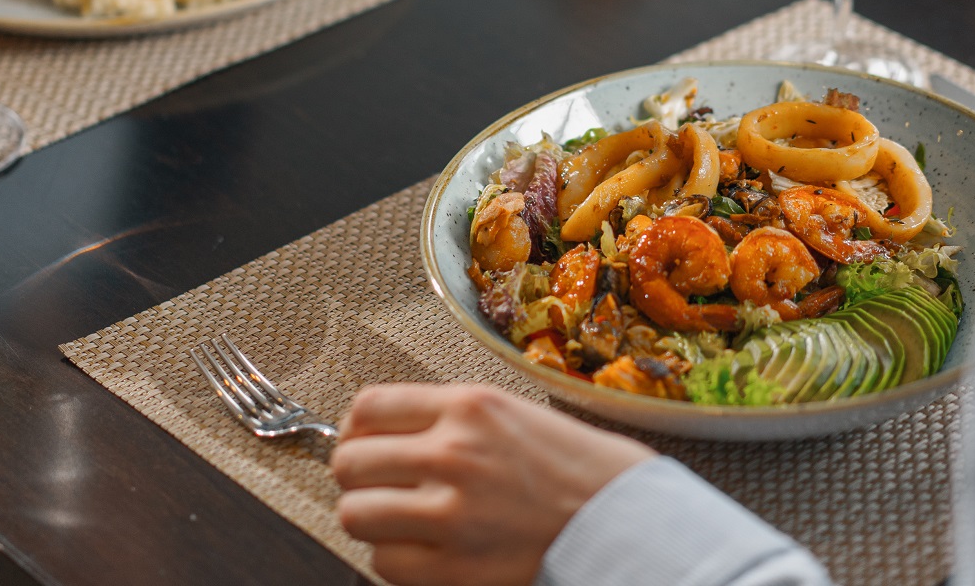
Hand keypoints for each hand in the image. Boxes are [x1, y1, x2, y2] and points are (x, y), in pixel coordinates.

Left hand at [333, 383, 654, 585]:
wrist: (624, 519)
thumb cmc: (576, 468)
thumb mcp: (511, 414)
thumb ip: (448, 418)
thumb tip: (382, 433)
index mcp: (469, 407)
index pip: (368, 407)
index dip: (356, 429)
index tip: (364, 442)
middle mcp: (454, 453)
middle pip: (349, 462)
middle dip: (357, 477)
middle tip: (379, 486)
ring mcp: (452, 513)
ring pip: (356, 514)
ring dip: (372, 520)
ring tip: (400, 521)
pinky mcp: (454, 567)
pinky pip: (384, 563)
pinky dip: (397, 560)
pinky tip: (427, 550)